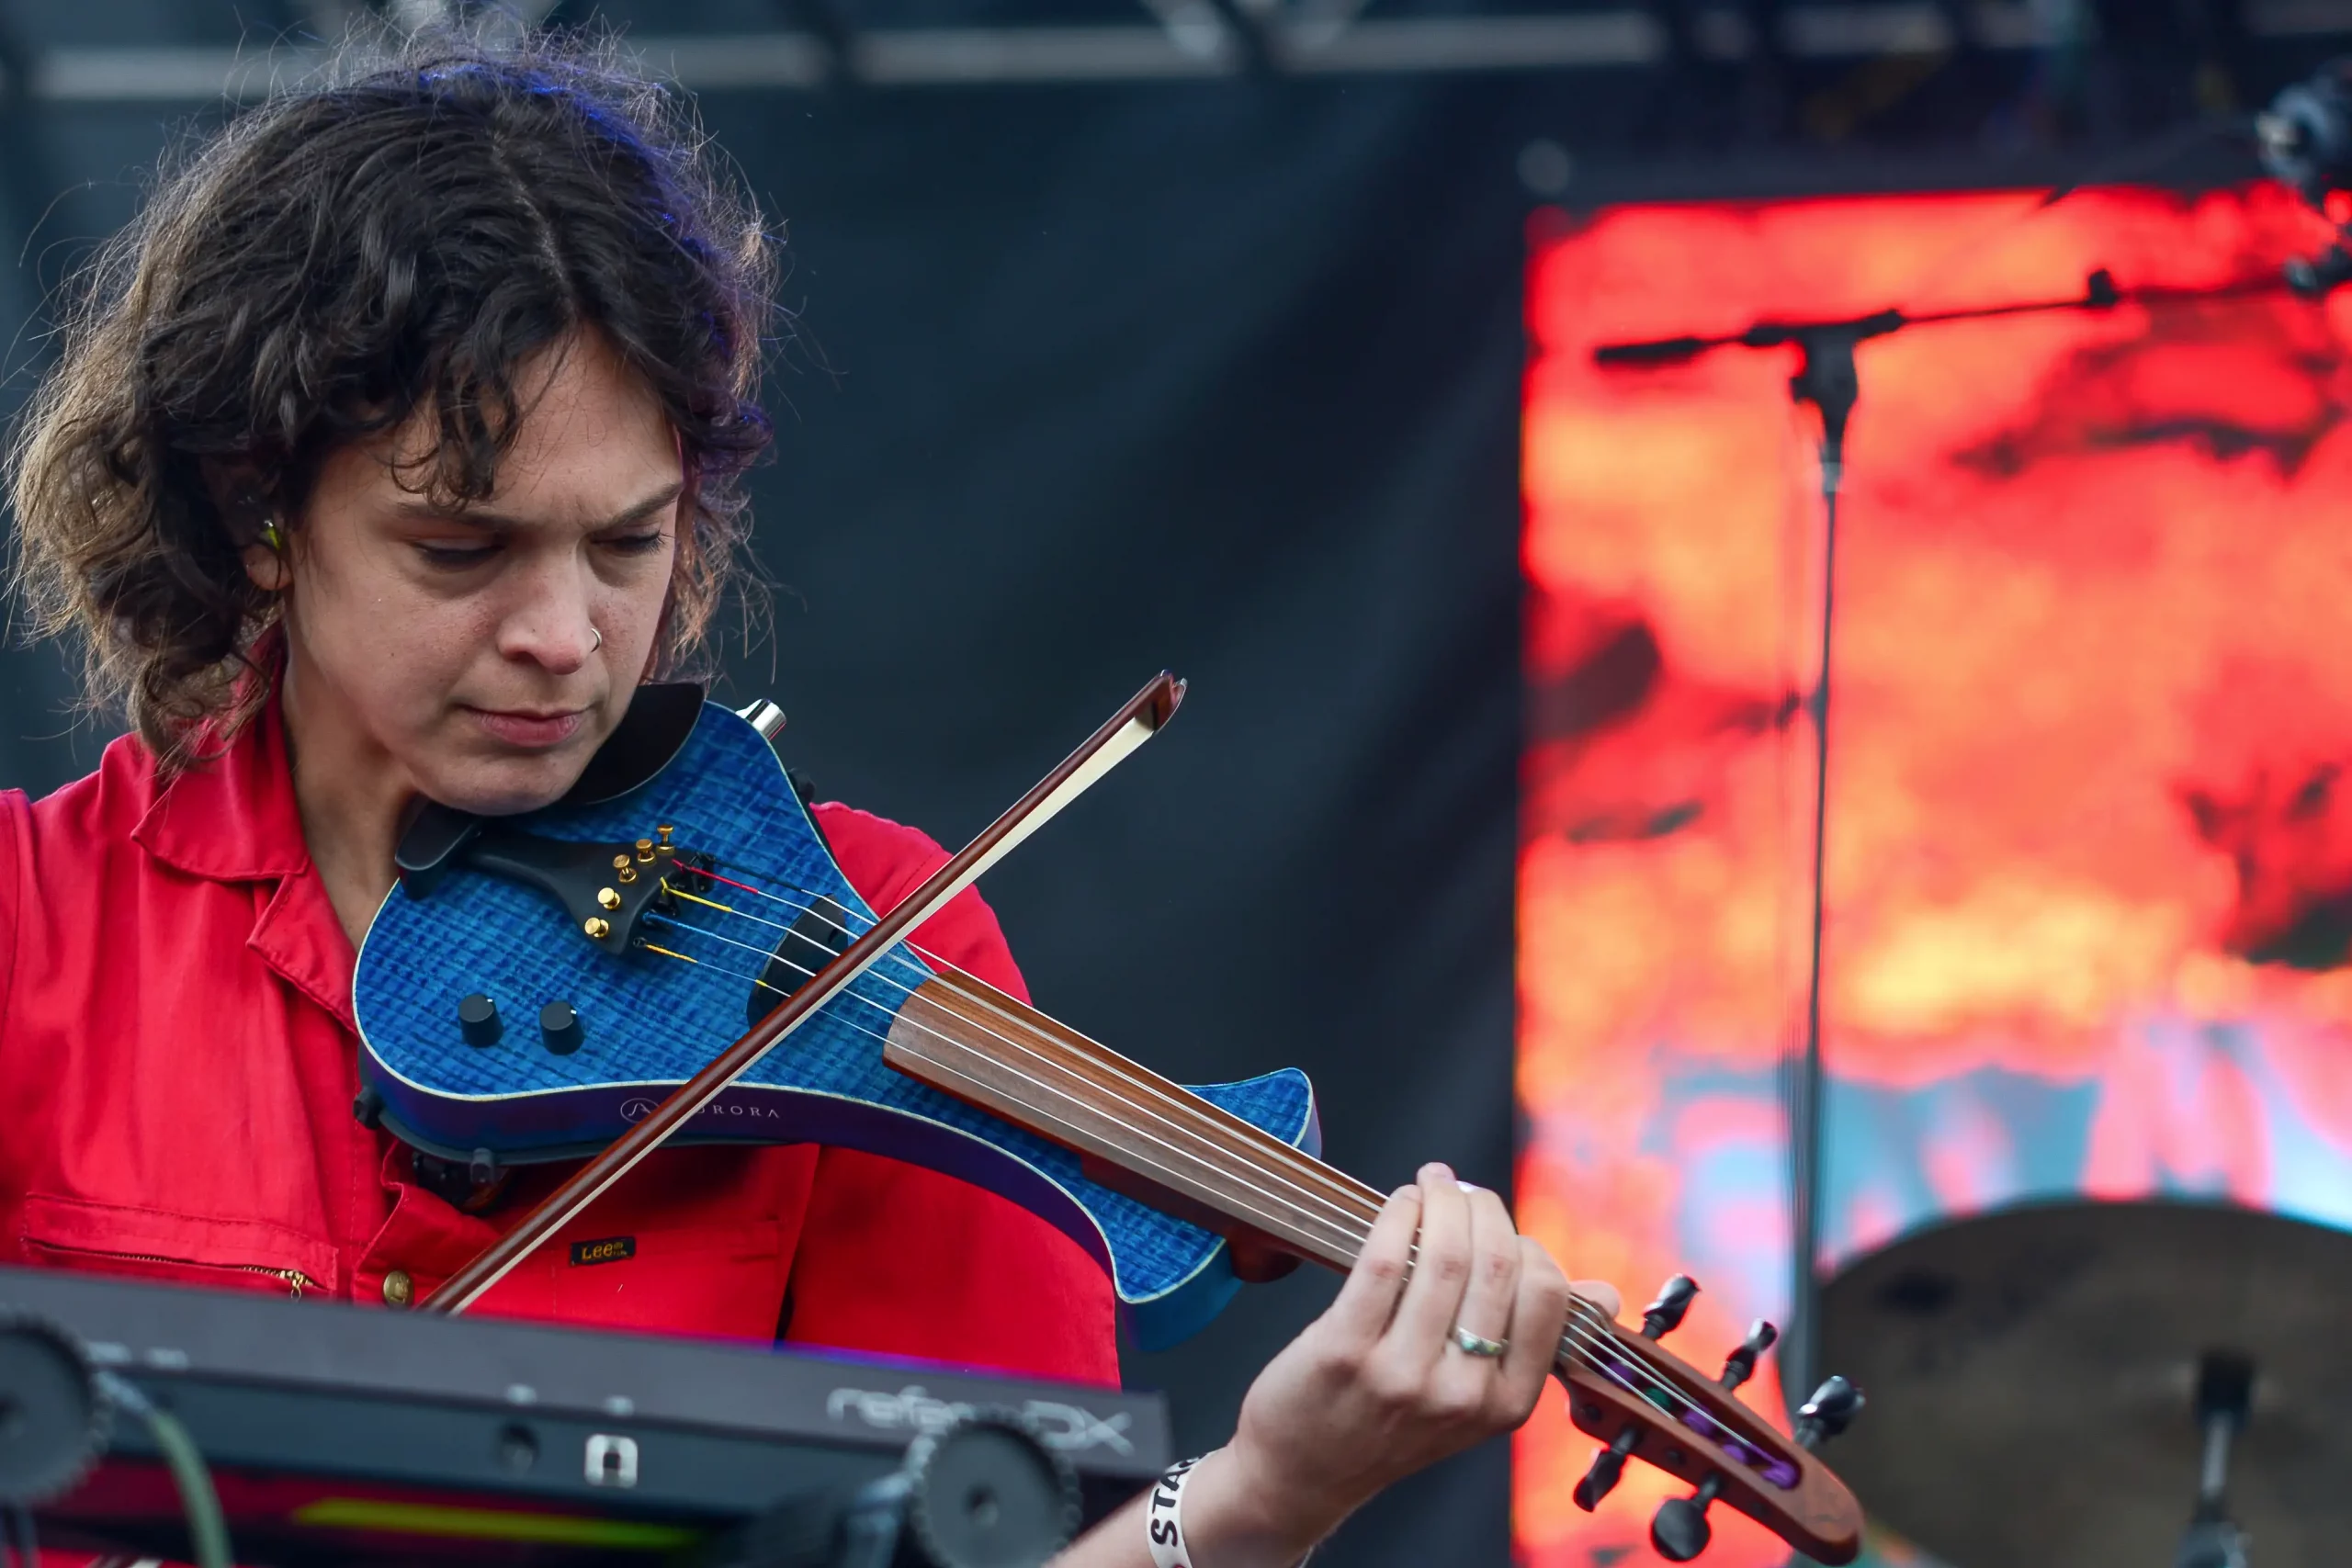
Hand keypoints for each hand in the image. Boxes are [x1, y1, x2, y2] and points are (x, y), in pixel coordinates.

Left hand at [1181, 1163, 1618, 1563]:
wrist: (1305, 1474)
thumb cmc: (1393, 1423)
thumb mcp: (1476, 1403)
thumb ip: (1534, 1344)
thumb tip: (1605, 1296)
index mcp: (1507, 1404)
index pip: (1546, 1296)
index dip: (1527, 1244)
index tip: (1499, 1226)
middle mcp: (1461, 1394)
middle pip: (1496, 1265)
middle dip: (1482, 1207)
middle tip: (1461, 1189)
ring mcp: (1403, 1375)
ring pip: (1443, 1257)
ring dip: (1440, 1201)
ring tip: (1432, 1184)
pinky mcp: (1345, 1351)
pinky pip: (1384, 1261)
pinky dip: (1397, 1215)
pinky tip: (1399, 1203)